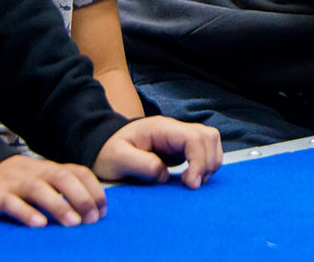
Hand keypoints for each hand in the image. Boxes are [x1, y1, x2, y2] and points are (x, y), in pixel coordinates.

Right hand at [0, 155, 104, 227]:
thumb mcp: (38, 179)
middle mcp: (34, 172)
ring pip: (39, 189)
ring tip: (73, 223)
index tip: (102, 211)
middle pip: (62, 178)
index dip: (94, 190)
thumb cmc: (11, 181)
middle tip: (92, 219)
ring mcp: (14, 182)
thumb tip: (89, 209)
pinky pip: (11, 202)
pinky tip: (38, 224)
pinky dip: (26, 212)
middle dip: (81, 197)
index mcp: (48, 169)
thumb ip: (60, 189)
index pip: (78, 172)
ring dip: (59, 205)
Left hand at [93, 117, 221, 189]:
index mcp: (162, 128)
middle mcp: (175, 129)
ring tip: (193, 182)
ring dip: (209, 163)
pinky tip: (191, 178)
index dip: (199, 161)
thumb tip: (165, 175)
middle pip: (209, 136)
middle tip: (192, 184)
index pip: (194, 137)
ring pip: (210, 142)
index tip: (191, 183)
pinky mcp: (180, 148)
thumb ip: (141, 165)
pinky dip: (205, 165)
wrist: (103, 147)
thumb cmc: (108, 152)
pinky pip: (204, 151)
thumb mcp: (117, 159)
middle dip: (207, 162)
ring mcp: (179, 137)